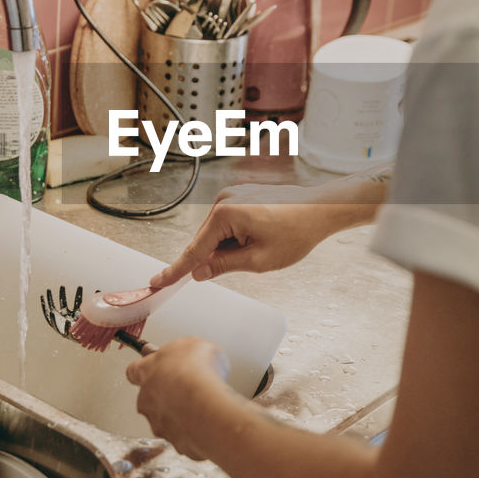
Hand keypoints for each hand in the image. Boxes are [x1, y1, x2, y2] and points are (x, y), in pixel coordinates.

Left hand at [126, 336, 237, 459]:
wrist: (205, 403)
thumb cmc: (196, 371)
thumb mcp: (195, 345)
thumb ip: (187, 350)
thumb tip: (193, 353)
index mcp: (148, 371)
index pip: (134, 370)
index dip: (144, 368)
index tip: (151, 366)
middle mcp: (147, 399)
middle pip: (151, 397)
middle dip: (168, 394)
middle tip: (188, 388)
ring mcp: (159, 422)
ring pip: (167, 419)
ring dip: (181, 414)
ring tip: (203, 406)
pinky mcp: (176, 442)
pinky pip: (184, 436)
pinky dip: (195, 431)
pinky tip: (209, 421)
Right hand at [149, 183, 343, 287]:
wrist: (320, 209)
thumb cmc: (295, 232)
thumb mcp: (258, 260)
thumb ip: (223, 266)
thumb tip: (199, 272)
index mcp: (225, 214)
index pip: (194, 250)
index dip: (175, 271)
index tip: (157, 282)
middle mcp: (224, 200)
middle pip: (206, 242)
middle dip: (218, 258)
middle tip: (251, 260)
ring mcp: (232, 195)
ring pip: (218, 234)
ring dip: (231, 248)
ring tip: (263, 245)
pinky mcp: (241, 195)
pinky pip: (228, 224)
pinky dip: (236, 237)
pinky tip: (260, 237)